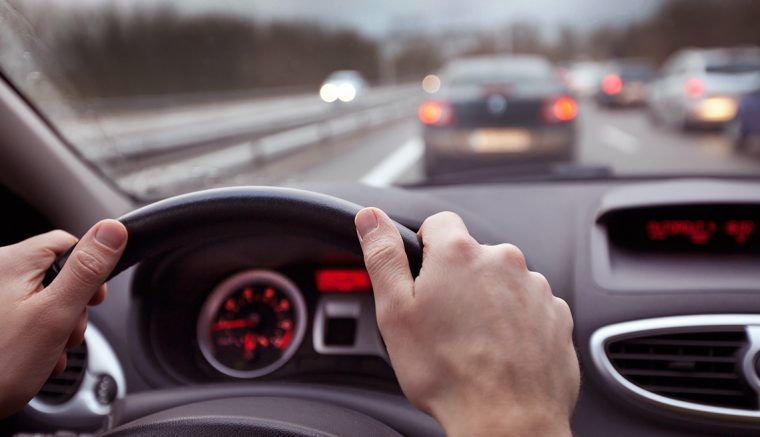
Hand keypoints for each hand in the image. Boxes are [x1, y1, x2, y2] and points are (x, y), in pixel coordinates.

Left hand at [0, 220, 126, 417]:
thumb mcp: (55, 315)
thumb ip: (87, 270)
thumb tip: (112, 230)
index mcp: (10, 261)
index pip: (68, 243)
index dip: (90, 272)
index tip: (93, 300)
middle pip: (56, 274)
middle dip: (71, 308)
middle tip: (65, 334)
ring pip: (41, 299)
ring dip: (55, 328)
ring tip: (47, 353)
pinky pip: (22, 315)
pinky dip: (34, 336)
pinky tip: (33, 358)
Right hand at [356, 209, 578, 436]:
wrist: (507, 421)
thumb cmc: (448, 373)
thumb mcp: (395, 311)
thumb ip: (383, 256)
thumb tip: (370, 218)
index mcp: (459, 254)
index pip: (438, 223)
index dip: (424, 249)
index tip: (422, 279)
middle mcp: (503, 261)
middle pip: (471, 256)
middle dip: (456, 280)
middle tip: (442, 321)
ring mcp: (535, 288)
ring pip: (501, 283)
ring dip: (488, 302)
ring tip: (473, 343)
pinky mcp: (556, 316)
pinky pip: (529, 308)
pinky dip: (515, 323)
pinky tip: (499, 352)